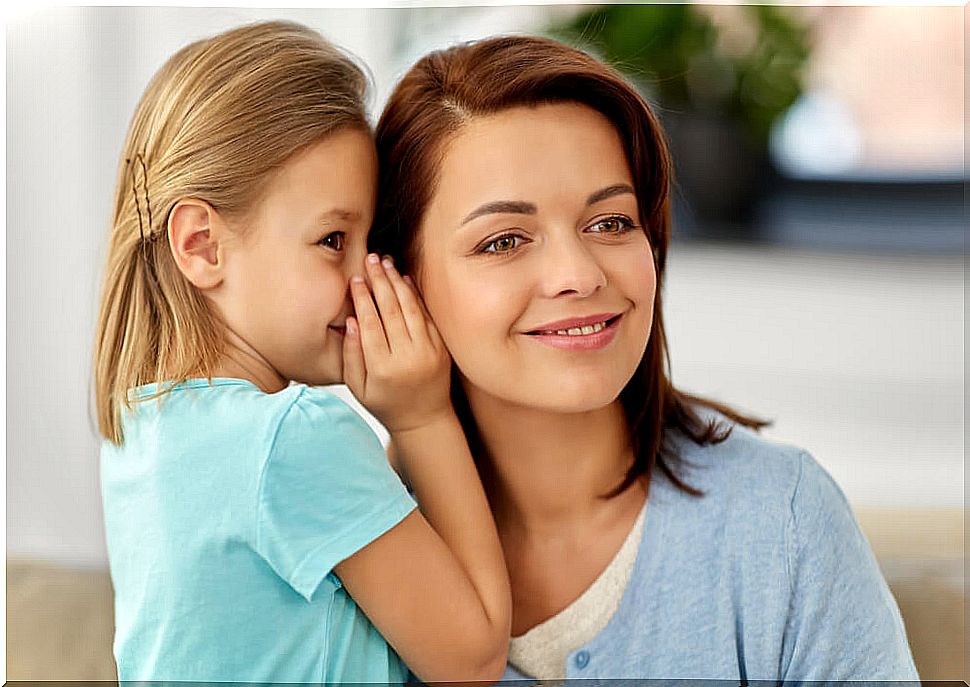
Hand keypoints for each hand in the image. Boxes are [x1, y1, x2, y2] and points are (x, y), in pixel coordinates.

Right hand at [342, 253, 451, 432]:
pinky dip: (415, 296)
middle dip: (379, 282)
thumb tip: (351, 321)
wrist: (425, 419)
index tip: (355, 279)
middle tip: (371, 260)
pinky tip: (405, 279)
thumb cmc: (386, 403)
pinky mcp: (441, 347)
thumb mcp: (359, 388)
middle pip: (391, 310)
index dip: (362, 299)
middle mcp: (408, 358)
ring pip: (410, 309)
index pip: (370, 324)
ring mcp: (428, 351)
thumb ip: (351, 355)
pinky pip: (427, 315)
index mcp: (383, 369)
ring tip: (386, 263)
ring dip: (397, 282)